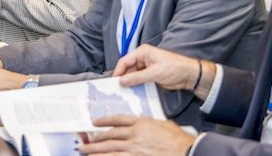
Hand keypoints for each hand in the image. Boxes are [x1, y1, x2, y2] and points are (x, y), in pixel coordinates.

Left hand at [79, 116, 196, 154]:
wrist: (187, 150)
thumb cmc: (178, 140)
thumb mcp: (163, 125)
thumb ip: (149, 124)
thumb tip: (142, 125)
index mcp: (142, 124)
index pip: (118, 120)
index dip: (105, 121)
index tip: (95, 122)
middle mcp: (135, 135)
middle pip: (110, 135)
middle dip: (95, 139)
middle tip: (85, 141)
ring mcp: (135, 149)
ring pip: (109, 149)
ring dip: (95, 150)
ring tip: (84, 151)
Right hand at [114, 44, 202, 91]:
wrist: (189, 75)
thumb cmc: (174, 68)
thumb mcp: (154, 73)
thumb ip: (136, 77)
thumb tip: (121, 81)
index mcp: (142, 52)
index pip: (125, 61)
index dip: (118, 71)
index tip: (112, 82)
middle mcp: (142, 58)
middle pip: (127, 68)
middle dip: (122, 77)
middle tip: (116, 89)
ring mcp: (146, 67)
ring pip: (132, 75)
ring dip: (129, 82)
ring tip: (122, 92)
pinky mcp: (150, 75)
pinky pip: (138, 80)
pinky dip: (135, 85)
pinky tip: (132, 92)